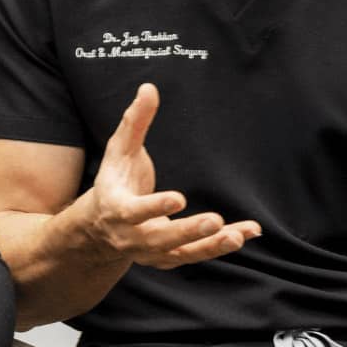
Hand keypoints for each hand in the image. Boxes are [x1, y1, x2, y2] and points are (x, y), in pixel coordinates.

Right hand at [77, 83, 259, 268]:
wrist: (100, 229)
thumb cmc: (113, 182)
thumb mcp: (118, 152)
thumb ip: (134, 122)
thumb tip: (149, 88)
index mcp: (117, 209)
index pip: (134, 211)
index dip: (154, 207)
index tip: (178, 199)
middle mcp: (132, 237)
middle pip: (160, 238)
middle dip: (187, 231)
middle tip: (214, 221)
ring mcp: (151, 252)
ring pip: (182, 252)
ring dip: (210, 245)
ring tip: (238, 235)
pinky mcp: (169, 258)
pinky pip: (197, 254)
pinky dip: (220, 246)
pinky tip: (246, 233)